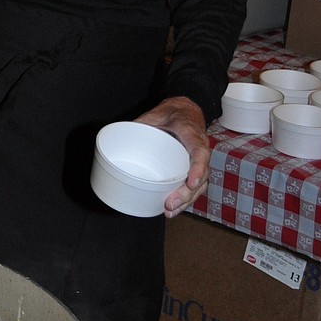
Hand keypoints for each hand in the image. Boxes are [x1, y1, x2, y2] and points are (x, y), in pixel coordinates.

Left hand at [136, 96, 209, 218]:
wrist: (186, 110)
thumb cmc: (172, 113)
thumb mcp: (155, 114)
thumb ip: (140, 124)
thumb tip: (118, 138)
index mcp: (191, 133)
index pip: (199, 151)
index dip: (198, 168)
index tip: (191, 182)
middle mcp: (199, 148)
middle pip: (202, 175)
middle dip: (187, 193)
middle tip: (170, 203)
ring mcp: (198, 160)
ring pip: (200, 184)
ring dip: (186, 200)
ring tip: (170, 210)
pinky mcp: (193, 168)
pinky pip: (195, 185)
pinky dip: (186, 198)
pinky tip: (173, 208)